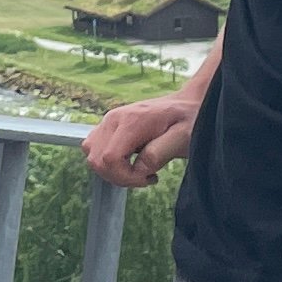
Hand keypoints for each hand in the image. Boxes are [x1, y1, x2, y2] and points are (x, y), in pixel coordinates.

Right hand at [84, 92, 199, 187]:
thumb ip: (159, 153)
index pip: (110, 158)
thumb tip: (139, 168)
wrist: (186, 104)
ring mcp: (108, 121)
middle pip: (96, 160)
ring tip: (139, 170)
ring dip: (112, 171)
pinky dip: (108, 163)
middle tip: (146, 176)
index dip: (125, 177)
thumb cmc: (189, 120)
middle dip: (119, 177)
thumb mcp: (183, 137)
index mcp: (132, 121)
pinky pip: (94, 150)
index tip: (149, 177)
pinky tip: (130, 163)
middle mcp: (114, 119)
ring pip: (92, 156)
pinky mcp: (108, 126)